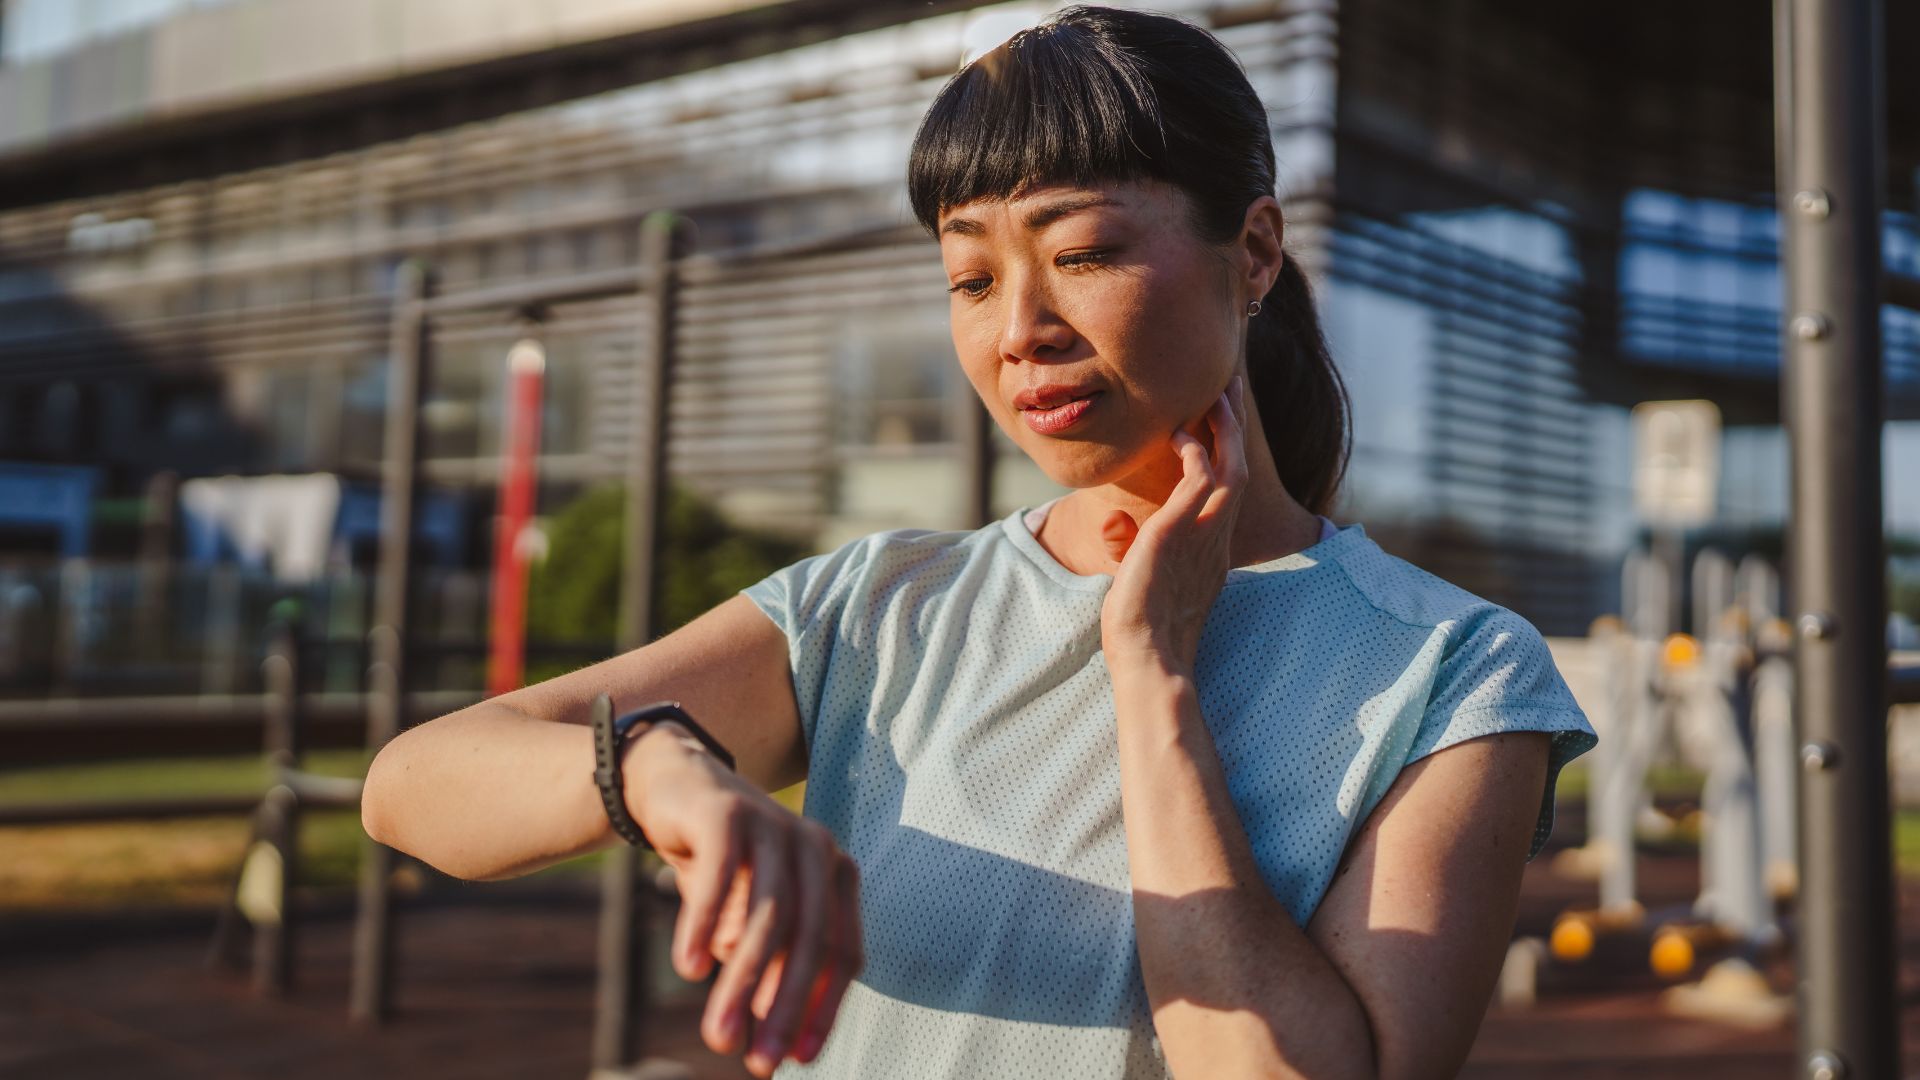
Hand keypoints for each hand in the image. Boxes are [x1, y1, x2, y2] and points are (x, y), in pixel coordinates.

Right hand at [625, 723, 862, 1075]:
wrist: (674, 789)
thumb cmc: (723, 868)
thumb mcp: (750, 923)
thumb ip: (769, 972)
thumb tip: (772, 1051)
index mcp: (834, 876)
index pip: (844, 953)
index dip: (823, 1008)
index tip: (799, 1060)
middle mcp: (816, 848)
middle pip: (810, 940)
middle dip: (785, 1008)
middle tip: (759, 1066)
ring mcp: (776, 825)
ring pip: (767, 917)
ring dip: (742, 983)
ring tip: (717, 1035)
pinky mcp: (729, 813)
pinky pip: (721, 877)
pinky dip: (704, 925)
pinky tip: (689, 969)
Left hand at [1099, 376, 1248, 676]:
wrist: (1146, 656)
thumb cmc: (1139, 628)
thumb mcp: (1144, 577)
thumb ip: (1139, 546)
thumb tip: (1118, 526)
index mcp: (1212, 552)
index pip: (1227, 491)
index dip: (1226, 455)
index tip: (1219, 426)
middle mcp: (1216, 539)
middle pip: (1238, 469)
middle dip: (1236, 428)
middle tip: (1231, 387)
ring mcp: (1205, 534)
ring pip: (1230, 466)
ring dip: (1225, 427)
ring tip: (1216, 391)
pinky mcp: (1182, 530)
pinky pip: (1201, 476)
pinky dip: (1194, 449)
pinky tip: (1179, 430)